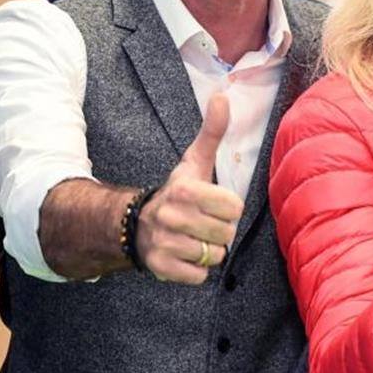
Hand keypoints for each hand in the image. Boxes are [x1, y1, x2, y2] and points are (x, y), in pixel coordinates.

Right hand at [136, 93, 244, 282]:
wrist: (137, 224)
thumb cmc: (179, 191)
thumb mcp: (195, 162)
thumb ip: (212, 131)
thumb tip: (222, 96)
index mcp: (185, 189)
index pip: (234, 208)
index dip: (229, 208)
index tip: (213, 204)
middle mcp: (171, 216)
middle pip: (226, 234)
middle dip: (220, 230)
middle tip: (203, 223)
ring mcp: (164, 242)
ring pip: (213, 255)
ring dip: (208, 250)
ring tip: (193, 237)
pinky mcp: (159, 267)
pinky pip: (199, 276)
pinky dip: (196, 270)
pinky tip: (184, 255)